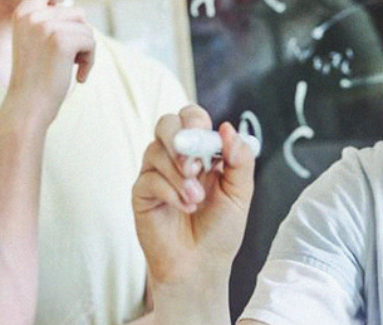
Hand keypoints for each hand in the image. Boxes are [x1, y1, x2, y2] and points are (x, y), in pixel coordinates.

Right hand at [6, 0, 94, 125]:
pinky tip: (78, 76)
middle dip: (81, 37)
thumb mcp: (35, 43)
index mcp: (23, 13)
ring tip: (72, 69)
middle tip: (71, 62)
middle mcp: (32, 15)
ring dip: (86, 51)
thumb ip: (49, 23)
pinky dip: (90, 60)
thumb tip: (78, 11)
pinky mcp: (61, 40)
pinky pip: (90, 41)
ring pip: (86, 28)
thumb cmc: (35, 79)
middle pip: (77, 12)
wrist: (27, 106)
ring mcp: (46, 26)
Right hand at [132, 105, 255, 289]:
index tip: (206, 137)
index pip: (191, 117)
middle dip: (180, 139)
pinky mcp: (142, 193)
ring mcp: (156, 173)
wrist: (202, 264)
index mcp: (202, 151)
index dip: (195, 121)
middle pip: (166, 123)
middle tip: (195, 165)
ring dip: (179, 174)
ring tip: (196, 199)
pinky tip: (185, 207)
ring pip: (155, 150)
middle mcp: (176, 157)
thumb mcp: (240, 192)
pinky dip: (170, 191)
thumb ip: (240, 159)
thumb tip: (228, 128)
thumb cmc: (220, 229)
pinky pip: (149, 178)